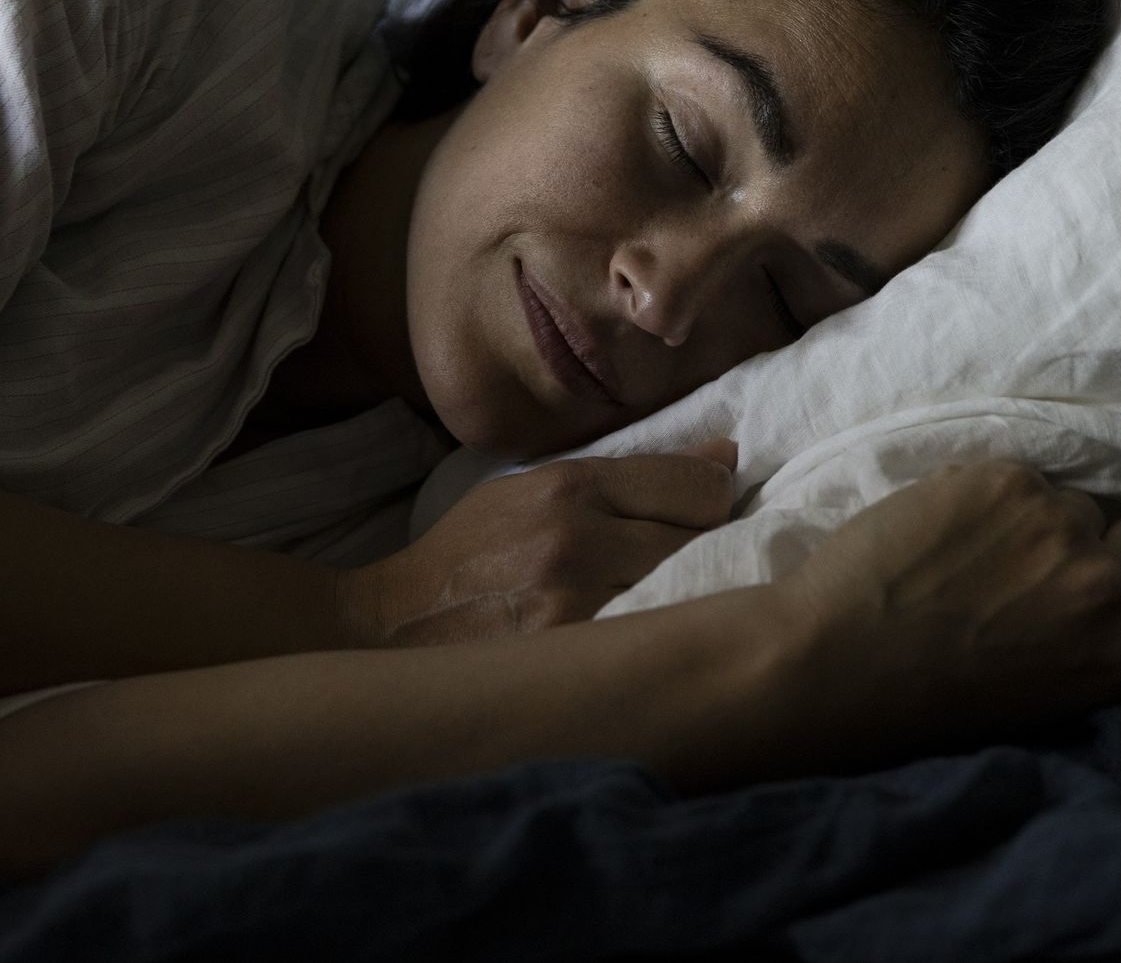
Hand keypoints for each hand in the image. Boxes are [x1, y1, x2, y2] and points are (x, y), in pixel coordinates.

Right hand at [340, 439, 738, 646]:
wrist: (397, 624)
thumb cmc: (472, 552)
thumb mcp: (536, 489)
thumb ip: (629, 475)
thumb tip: (723, 460)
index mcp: (568, 487)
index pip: (694, 486)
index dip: (714, 497)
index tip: (710, 508)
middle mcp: (579, 541)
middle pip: (700, 541)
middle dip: (709, 546)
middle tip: (692, 558)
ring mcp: (578, 607)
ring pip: (686, 595)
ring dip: (692, 596)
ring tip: (674, 600)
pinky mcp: (573, 660)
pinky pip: (654, 642)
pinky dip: (664, 639)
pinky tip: (652, 641)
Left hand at [774, 460, 1120, 753]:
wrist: (844, 661)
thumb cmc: (930, 694)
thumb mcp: (1046, 691)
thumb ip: (1089, 635)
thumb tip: (1099, 584)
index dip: (1111, 578)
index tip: (1070, 582)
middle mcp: (1109, 583)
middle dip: (1087, 541)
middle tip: (1025, 558)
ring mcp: (1059, 524)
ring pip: (1065, 499)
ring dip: (1027, 515)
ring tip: (969, 548)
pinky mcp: (1007, 481)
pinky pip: (1011, 474)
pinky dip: (978, 493)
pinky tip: (938, 527)